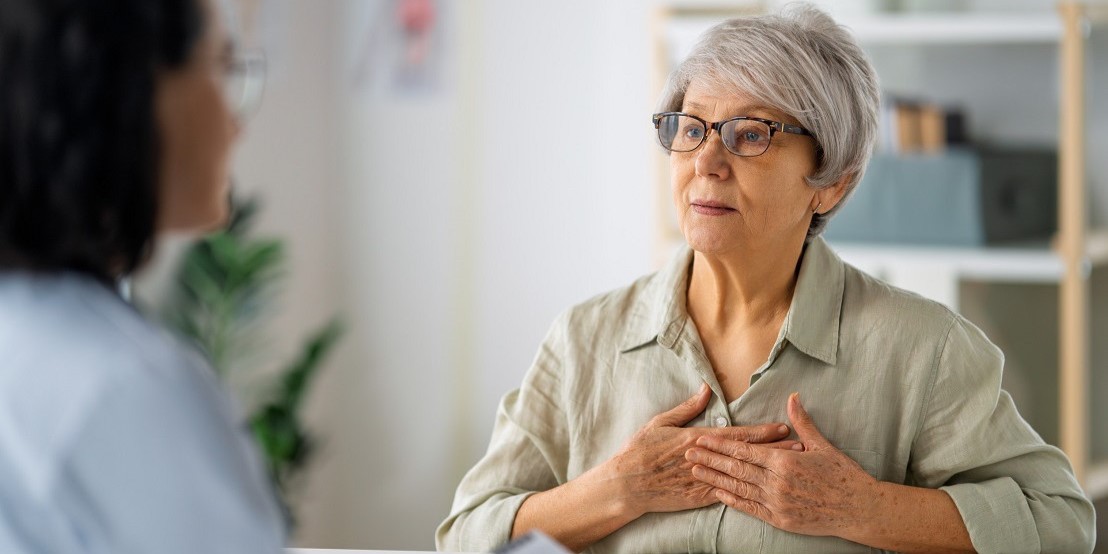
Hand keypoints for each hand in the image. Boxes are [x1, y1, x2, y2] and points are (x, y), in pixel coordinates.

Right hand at [601, 384, 799, 518]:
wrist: (627, 483)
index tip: (782, 428)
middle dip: (773, 450)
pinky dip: (746, 492)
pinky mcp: (698, 497)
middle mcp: (704, 459)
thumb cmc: (641, 450)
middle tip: (798, 447)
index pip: (737, 435)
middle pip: (745, 454)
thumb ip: (687, 407)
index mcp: (696, 438)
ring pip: (742, 474)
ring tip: (789, 469)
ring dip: (766, 470)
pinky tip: (764, 491)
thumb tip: (706, 389)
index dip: (762, 432)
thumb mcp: (661, 422)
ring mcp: (703, 479)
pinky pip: (726, 494)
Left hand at [685, 392, 877, 537]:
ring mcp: (776, 503)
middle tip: (686, 453)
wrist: (859, 509)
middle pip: (735, 468)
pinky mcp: (780, 520)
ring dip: (714, 480)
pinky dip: (733, 501)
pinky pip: (751, 508)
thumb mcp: (822, 445)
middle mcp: (776, 483)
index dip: (719, 444)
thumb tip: (791, 397)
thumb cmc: (843, 475)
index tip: (700, 438)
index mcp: (784, 462)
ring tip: (695, 472)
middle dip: (709, 460)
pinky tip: (718, 494)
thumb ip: (802, 422)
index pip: (744, 450)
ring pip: (739, 489)